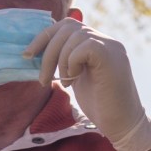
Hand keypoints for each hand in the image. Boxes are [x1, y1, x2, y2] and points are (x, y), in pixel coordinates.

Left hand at [23, 18, 150, 150]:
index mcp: (97, 43)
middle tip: (43, 78)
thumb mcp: (76, 77)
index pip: (66, 25)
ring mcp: (111, 46)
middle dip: (47, 50)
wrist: (122, 125)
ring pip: (73, 36)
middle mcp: (105, 40)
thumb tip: (38, 51)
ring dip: (59, 61)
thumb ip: (66, 60)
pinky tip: (75, 80)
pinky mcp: (112, 56)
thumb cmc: (100, 105)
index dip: (44, 36)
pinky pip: (83, 47)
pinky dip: (72, 63)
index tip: (28, 54)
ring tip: (64, 82)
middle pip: (67, 27)